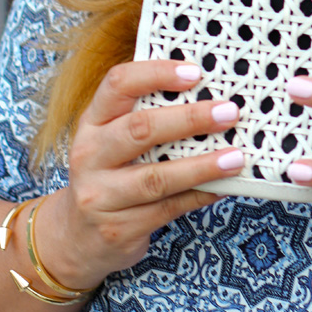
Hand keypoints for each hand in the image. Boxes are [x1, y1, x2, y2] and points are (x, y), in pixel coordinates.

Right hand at [36, 60, 243, 288]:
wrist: (76, 238)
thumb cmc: (109, 176)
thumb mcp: (112, 141)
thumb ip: (146, 118)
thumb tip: (209, 97)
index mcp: (92, 123)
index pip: (118, 85)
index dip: (156, 73)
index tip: (194, 72)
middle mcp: (90, 155)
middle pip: (140, 129)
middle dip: (190, 119)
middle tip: (228, 112)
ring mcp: (100, 195)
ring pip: (157, 177)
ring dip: (202, 166)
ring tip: (235, 158)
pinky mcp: (117, 228)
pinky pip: (168, 209)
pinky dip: (199, 195)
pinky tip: (223, 186)